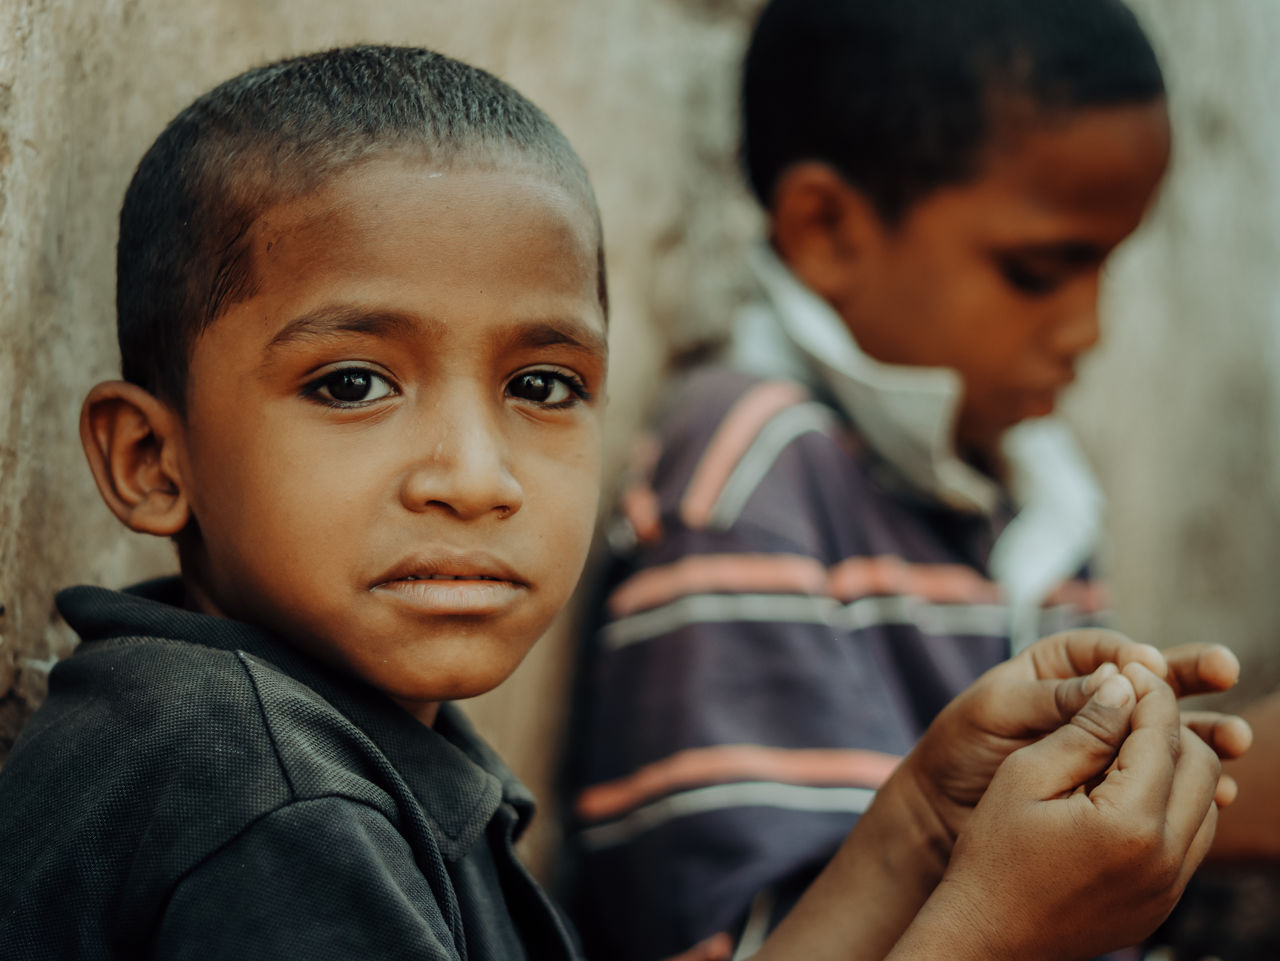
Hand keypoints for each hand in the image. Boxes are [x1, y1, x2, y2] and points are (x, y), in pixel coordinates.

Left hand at [901, 629, 1246, 843]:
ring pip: (1167, 730)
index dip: (1133, 654)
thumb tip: (1113, 679)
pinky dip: (1192, 783)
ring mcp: (1108, 742)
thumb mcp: (997, 712)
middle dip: (1193, 674)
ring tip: (1234, 740)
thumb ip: (1051, 697)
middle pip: (1153, 680)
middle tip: (1226, 670)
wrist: (941, 812)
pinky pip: (1161, 778)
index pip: (1108, 649)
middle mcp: (1091, 698)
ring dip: (1205, 731)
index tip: (1154, 664)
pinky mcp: (1115, 784)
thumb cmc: (959, 750)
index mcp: (1058, 666)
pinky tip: (1219, 791)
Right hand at [920, 663, 1221, 960]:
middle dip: (1171, 724)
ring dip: (1178, 764)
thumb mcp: (1026, 775)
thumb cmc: (993, 852)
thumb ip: (1082, 729)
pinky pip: (1191, 840)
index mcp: (1129, 822)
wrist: (988, 937)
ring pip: (1207, 803)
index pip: (1162, 735)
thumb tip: (1123, 683)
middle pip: (1202, 767)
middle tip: (1133, 699)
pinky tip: (1128, 786)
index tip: (1130, 665)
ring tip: (1129, 740)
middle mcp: (1165, 858)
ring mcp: (1169, 887)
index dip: (1149, 691)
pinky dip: (1173, 803)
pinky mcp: (1163, 903)